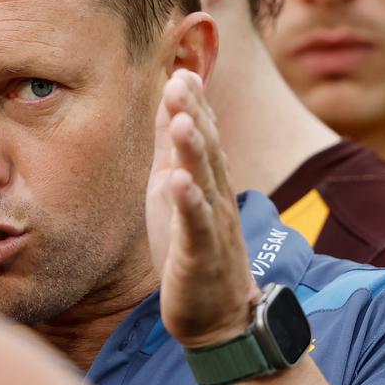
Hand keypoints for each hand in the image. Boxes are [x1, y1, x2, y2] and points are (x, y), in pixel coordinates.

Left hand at [146, 69, 260, 348]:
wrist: (215, 316)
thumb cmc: (190, 248)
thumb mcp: (173, 190)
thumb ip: (172, 149)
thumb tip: (169, 103)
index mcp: (205, 180)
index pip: (202, 135)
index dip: (192, 104)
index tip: (179, 69)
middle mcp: (214, 196)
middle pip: (206, 149)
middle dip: (194, 114)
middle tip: (180, 79)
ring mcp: (211, 224)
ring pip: (204, 180)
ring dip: (193, 149)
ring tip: (183, 119)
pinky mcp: (201, 253)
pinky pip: (197, 224)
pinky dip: (189, 202)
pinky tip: (180, 182)